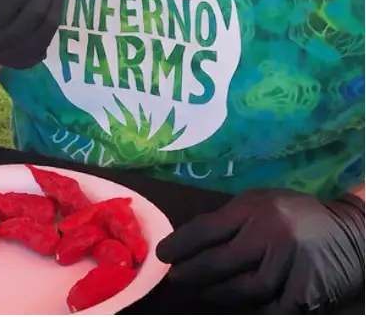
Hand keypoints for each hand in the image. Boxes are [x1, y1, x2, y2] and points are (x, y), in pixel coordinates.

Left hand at [156, 188, 364, 313]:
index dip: (178, 245)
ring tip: (202, 293)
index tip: (162, 255)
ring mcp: (292, 265)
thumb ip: (227, 221)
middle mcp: (273, 235)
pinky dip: (250, 307)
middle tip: (177, 278)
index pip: (205, 230)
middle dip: (191, 274)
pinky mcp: (308, 291)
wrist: (351, 232)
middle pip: (219, 264)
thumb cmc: (293, 215)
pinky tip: (237, 304)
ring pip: (243, 290)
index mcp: (256, 208)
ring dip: (216, 295)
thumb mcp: (259, 203)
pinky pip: (270, 307)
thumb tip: (185, 245)